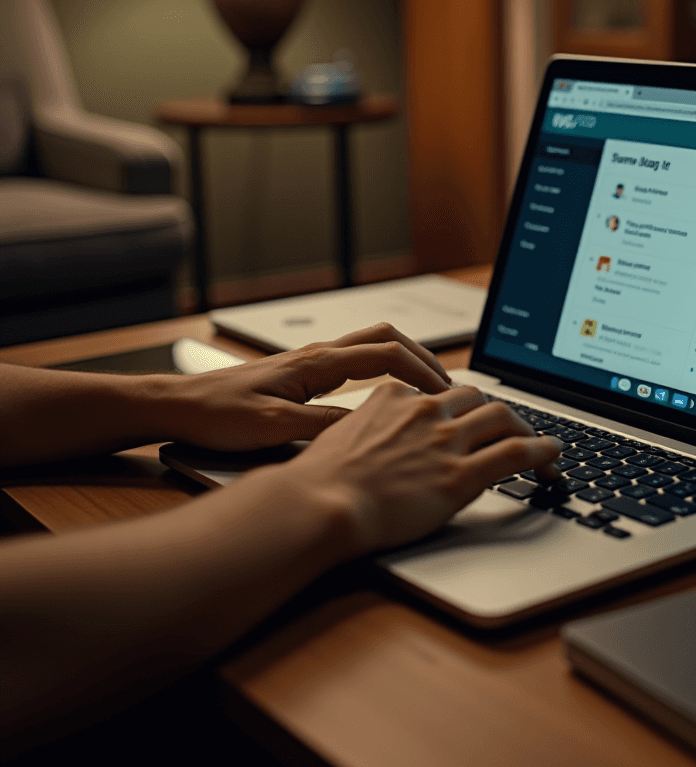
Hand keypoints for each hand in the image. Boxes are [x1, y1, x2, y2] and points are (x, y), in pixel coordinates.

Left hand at [157, 323, 451, 451]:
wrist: (177, 406)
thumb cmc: (217, 415)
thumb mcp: (276, 429)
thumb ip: (326, 426)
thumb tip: (371, 429)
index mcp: (317, 363)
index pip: (386, 354)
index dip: (422, 372)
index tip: (444, 392)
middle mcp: (317, 355)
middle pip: (386, 337)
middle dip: (422, 356)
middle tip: (446, 384)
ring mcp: (309, 362)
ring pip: (371, 345)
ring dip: (404, 360)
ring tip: (425, 387)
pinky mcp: (300, 374)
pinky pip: (354, 360)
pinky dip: (382, 370)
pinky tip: (384, 395)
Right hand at [287, 382, 562, 556]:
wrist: (319, 504)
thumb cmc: (321, 481)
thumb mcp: (342, 435)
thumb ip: (371, 426)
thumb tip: (382, 434)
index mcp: (395, 396)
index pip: (440, 392)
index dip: (461, 406)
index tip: (470, 417)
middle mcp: (425, 411)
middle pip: (477, 398)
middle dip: (497, 412)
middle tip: (510, 428)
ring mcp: (445, 441)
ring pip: (503, 417)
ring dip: (526, 428)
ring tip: (539, 442)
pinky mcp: (461, 476)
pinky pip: (516, 453)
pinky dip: (541, 451)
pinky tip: (552, 457)